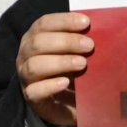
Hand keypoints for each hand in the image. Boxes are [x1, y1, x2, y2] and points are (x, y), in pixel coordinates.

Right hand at [17, 10, 93, 126]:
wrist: (65, 104)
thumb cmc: (70, 71)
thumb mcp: (74, 53)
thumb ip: (81, 42)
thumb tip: (100, 30)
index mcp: (35, 38)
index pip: (44, 24)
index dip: (64, 21)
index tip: (86, 22)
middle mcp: (26, 55)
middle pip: (38, 43)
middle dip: (65, 42)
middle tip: (89, 45)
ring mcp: (26, 77)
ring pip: (34, 66)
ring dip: (60, 62)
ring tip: (82, 64)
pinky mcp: (32, 98)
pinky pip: (35, 91)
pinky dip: (50, 85)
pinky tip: (65, 82)